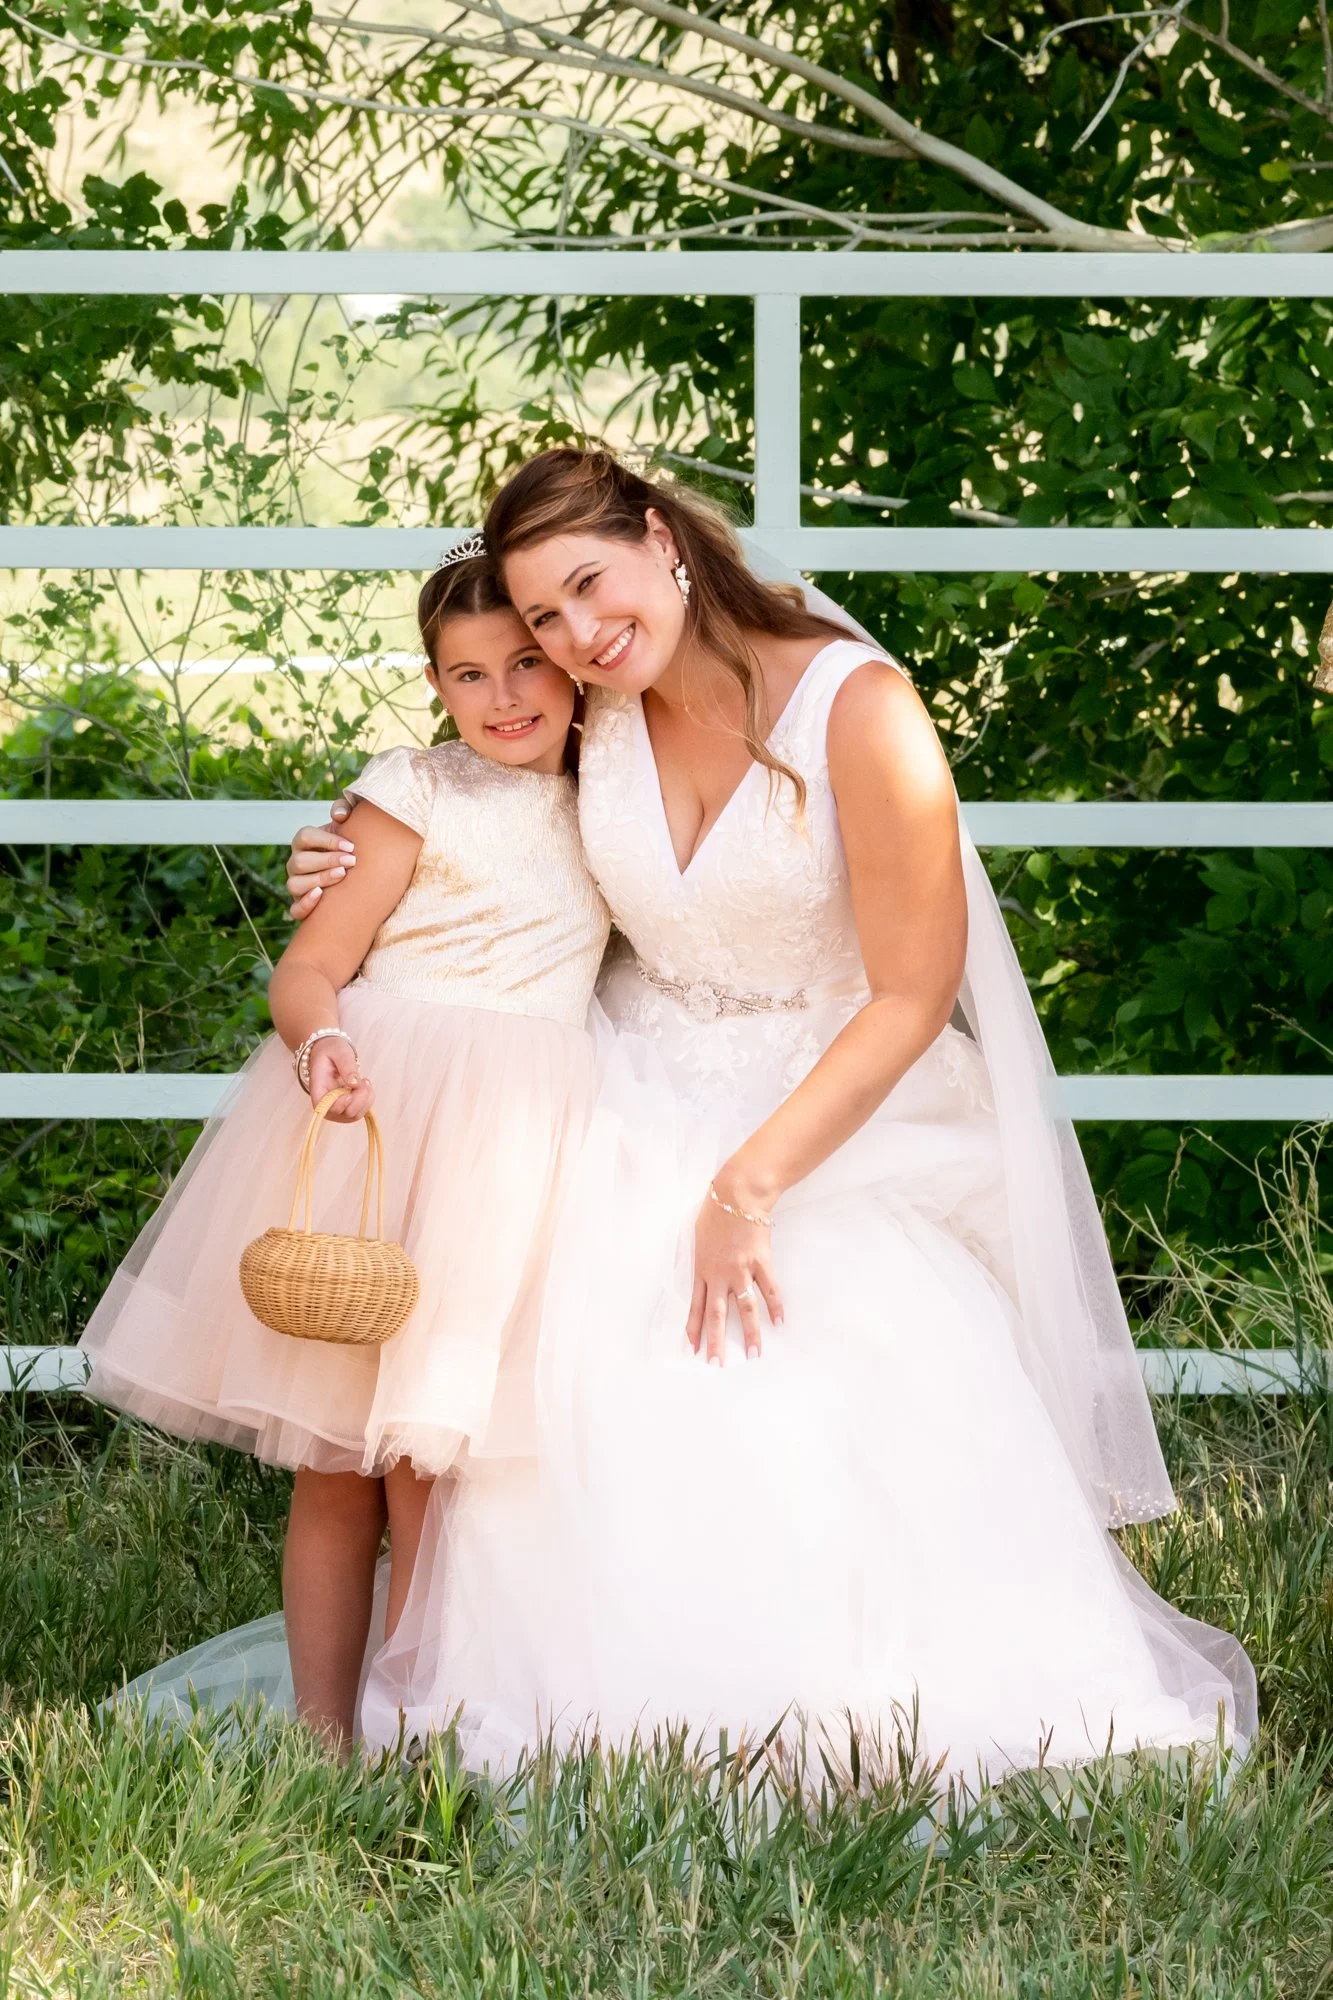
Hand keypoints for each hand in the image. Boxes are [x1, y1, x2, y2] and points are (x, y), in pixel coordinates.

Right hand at [287, 798, 355, 919]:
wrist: (357, 871)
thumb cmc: (351, 845)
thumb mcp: (350, 824)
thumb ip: (344, 810)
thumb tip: (338, 816)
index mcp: (303, 842)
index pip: (305, 837)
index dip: (326, 840)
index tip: (351, 846)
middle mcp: (295, 863)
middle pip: (300, 862)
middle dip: (327, 861)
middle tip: (352, 861)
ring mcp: (296, 884)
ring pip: (295, 884)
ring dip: (319, 880)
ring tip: (342, 875)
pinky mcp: (301, 905)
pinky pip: (295, 909)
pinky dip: (305, 904)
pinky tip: (321, 896)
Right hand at [307, 1037, 372, 1122]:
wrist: (331, 1051)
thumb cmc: (331, 1050)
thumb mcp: (339, 1051)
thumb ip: (346, 1066)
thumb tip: (354, 1083)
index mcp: (318, 1089)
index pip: (325, 1108)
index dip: (341, 1104)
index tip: (351, 1089)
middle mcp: (326, 1103)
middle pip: (344, 1114)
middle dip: (359, 1099)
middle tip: (362, 1079)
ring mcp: (337, 1107)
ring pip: (355, 1115)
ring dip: (366, 1099)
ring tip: (364, 1081)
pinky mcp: (347, 1106)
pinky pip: (361, 1110)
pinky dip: (368, 1099)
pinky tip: (365, 1085)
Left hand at [686, 1177, 783, 1365]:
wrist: (738, 1194)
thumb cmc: (715, 1211)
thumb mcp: (698, 1237)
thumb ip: (702, 1259)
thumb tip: (704, 1273)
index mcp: (702, 1268)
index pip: (695, 1306)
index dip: (694, 1329)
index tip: (693, 1350)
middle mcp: (720, 1274)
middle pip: (716, 1315)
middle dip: (716, 1342)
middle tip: (717, 1365)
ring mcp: (742, 1270)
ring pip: (745, 1308)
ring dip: (750, 1333)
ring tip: (754, 1354)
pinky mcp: (761, 1263)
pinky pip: (769, 1289)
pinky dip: (775, 1307)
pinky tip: (779, 1323)